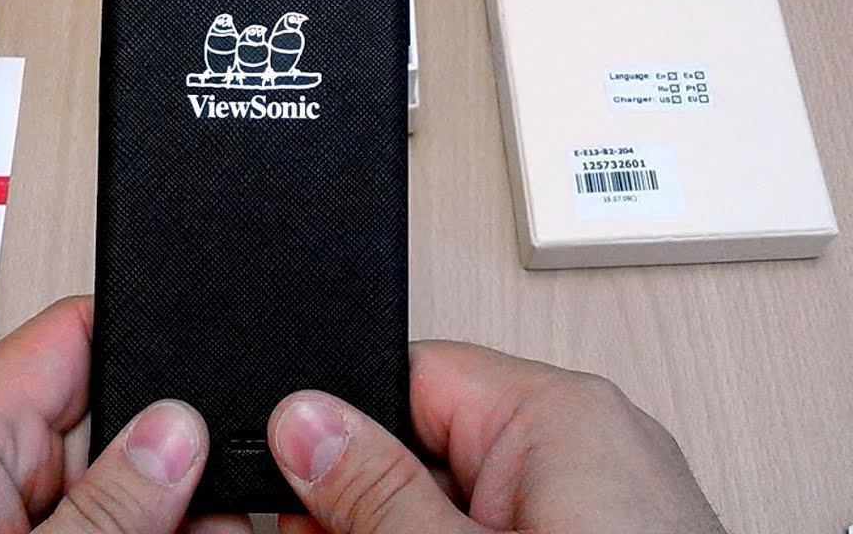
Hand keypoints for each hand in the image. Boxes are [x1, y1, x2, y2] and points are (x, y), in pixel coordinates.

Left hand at [0, 296, 249, 533]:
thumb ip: (101, 501)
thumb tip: (177, 430)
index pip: (71, 337)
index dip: (148, 339)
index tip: (218, 378)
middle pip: (117, 427)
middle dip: (175, 463)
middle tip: (213, 516)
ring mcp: (7, 526)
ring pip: (124, 500)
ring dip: (169, 523)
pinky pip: (98, 532)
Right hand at [268, 341, 726, 533]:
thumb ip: (380, 493)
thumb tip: (304, 423)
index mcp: (557, 413)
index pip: (408, 375)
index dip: (340, 430)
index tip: (299, 486)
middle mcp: (584, 443)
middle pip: (423, 445)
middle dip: (369, 504)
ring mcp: (594, 502)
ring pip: (454, 501)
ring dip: (406, 532)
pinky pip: (499, 526)